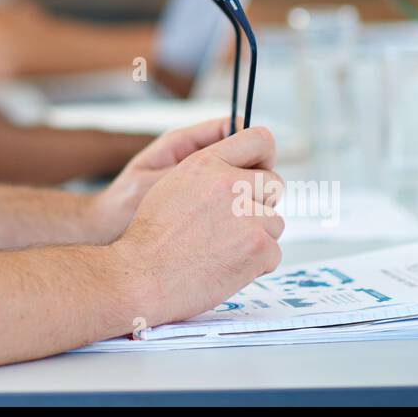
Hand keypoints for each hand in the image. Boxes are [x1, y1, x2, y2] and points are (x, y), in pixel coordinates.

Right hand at [106, 126, 283, 330]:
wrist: (143, 277)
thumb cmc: (152, 238)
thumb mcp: (172, 185)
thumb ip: (208, 173)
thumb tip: (238, 172)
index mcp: (207, 163)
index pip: (259, 139)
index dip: (264, 158)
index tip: (260, 173)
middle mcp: (229, 183)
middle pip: (274, 183)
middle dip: (261, 203)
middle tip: (235, 224)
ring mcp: (247, 215)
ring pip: (274, 222)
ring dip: (257, 237)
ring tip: (222, 250)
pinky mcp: (258, 246)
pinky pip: (274, 254)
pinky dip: (256, 266)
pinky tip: (226, 268)